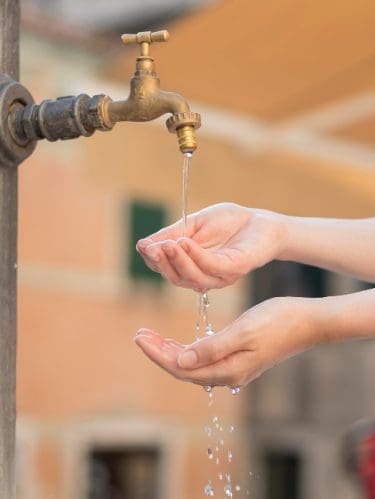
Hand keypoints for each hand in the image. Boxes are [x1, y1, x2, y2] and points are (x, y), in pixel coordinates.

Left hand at [134, 297, 317, 387]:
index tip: (140, 337)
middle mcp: (228, 373)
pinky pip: (204, 359)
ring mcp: (233, 367)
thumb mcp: (243, 331)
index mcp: (227, 369)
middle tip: (140, 334)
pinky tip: (180, 342)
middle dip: (159, 352)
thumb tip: (180, 361)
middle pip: (183, 368)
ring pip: (192, 364)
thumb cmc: (278, 321)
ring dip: (171, 351)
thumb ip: (212, 348)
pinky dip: (187, 350)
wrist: (307, 321)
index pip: (181, 367)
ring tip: (152, 337)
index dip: (158, 353)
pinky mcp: (238, 358)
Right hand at [136, 203, 285, 291]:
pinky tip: (185, 242)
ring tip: (167, 244)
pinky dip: (196, 256)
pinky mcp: (235, 268)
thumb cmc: (228, 223)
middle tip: (152, 248)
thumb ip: (171, 235)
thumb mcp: (193, 225)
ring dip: (177, 261)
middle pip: (177, 278)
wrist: (260, 220)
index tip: (143, 246)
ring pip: (193, 277)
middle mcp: (204, 276)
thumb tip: (142, 245)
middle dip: (162, 263)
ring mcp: (220, 276)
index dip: (153, 259)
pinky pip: (212, 267)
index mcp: (192, 267)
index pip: (166, 268)